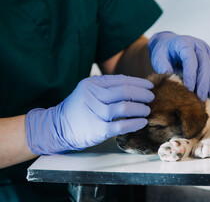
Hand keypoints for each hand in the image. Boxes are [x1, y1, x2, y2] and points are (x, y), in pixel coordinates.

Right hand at [25, 75, 153, 154]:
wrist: (57, 127)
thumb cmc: (79, 108)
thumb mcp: (89, 91)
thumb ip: (108, 88)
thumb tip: (136, 87)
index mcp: (92, 84)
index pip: (121, 80)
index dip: (139, 83)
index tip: (150, 86)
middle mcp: (93, 95)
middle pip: (125, 92)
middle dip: (142, 94)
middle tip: (151, 97)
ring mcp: (95, 113)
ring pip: (124, 108)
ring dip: (140, 108)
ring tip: (147, 110)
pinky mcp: (97, 129)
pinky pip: (121, 126)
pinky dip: (134, 123)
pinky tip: (142, 122)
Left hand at [148, 31, 209, 100]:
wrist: (169, 44)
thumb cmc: (163, 53)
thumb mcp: (158, 59)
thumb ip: (164, 69)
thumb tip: (172, 82)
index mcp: (184, 43)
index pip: (190, 59)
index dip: (191, 75)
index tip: (189, 89)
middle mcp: (198, 44)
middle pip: (206, 63)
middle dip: (204, 82)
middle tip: (201, 98)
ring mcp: (208, 49)